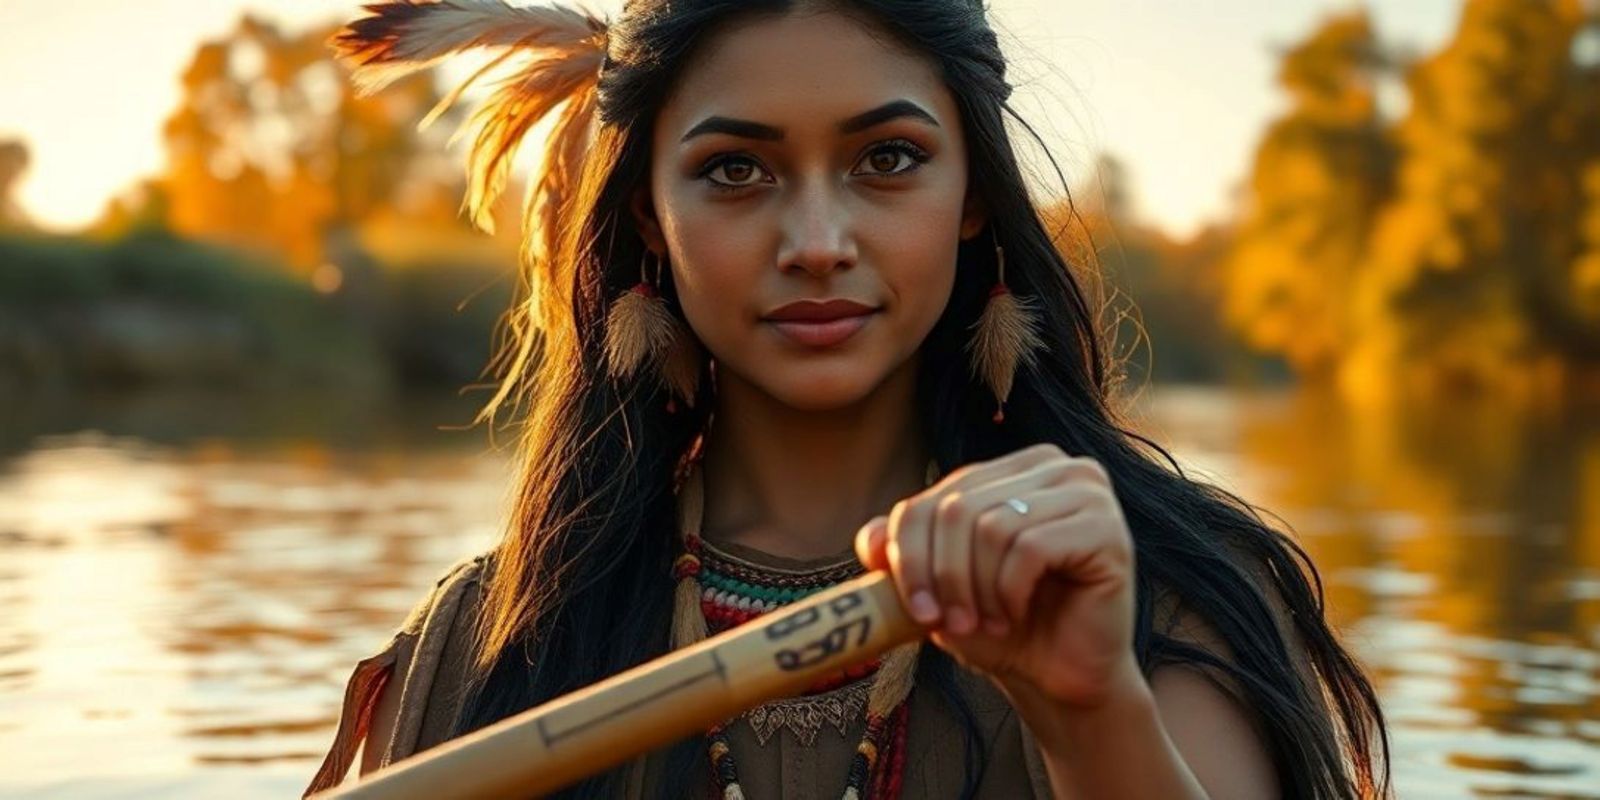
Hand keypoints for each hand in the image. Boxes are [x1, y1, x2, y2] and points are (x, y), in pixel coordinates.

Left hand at [854, 443, 1138, 709]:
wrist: (1062, 677)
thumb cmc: (1004, 627)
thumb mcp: (941, 588)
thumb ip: (903, 556)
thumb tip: (867, 538)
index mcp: (1012, 469)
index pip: (933, 498)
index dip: (909, 557)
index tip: (917, 611)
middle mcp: (1054, 466)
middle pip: (958, 508)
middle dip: (945, 576)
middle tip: (955, 622)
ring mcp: (1087, 491)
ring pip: (992, 527)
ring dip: (979, 589)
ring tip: (992, 619)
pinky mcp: (1107, 526)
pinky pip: (1030, 548)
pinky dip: (1011, 591)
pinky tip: (1018, 613)